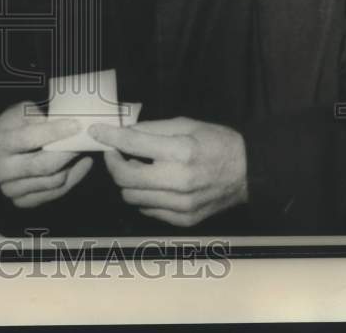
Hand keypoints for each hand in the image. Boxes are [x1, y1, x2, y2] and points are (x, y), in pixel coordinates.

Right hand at [0, 101, 93, 207]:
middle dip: (66, 153)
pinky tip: (82, 164)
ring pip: (51, 182)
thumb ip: (38, 117)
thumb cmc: (18, 124)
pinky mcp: (23, 201)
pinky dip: (73, 178)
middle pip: (40, 166)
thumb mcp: (23, 112)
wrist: (9, 144)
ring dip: (71, 166)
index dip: (52, 132)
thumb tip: (63, 123)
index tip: (75, 126)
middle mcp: (0, 170)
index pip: (26, 139)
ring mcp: (10, 189)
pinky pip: (55, 194)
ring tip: (82, 150)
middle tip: (82, 141)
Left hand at [89, 116, 247, 226]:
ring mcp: (181, 206)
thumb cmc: (216, 142)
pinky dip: (144, 195)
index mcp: (181, 152)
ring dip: (128, 180)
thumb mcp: (186, 124)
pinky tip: (154, 183)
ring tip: (139, 167)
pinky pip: (148, 210)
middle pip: (124, 178)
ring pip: (132, 197)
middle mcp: (179, 182)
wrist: (249, 172)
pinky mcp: (184, 220)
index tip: (96, 132)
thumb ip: (152, 129)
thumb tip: (122, 132)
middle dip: (113, 162)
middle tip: (116, 152)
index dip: (109, 137)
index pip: (132, 145)